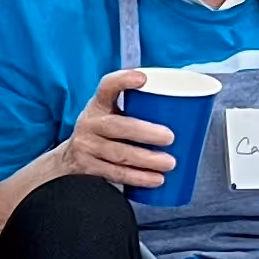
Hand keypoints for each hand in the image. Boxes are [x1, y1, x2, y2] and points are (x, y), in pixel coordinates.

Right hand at [63, 69, 175, 189]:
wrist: (71, 159)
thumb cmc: (104, 133)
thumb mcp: (111, 114)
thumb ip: (137, 108)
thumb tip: (187, 107)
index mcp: (98, 104)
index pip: (107, 86)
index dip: (123, 80)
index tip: (142, 78)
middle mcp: (90, 123)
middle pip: (118, 126)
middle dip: (146, 133)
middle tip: (170, 137)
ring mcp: (86, 146)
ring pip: (119, 153)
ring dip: (147, 160)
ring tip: (169, 163)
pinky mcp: (88, 167)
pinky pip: (115, 173)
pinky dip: (137, 177)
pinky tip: (154, 179)